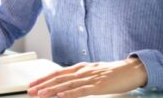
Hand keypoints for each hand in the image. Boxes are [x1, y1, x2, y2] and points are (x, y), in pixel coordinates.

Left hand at [27, 57, 146, 97]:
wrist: (132, 69)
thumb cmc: (114, 72)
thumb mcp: (94, 72)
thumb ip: (82, 76)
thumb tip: (69, 82)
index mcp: (81, 68)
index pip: (58, 72)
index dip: (44, 78)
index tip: (33, 84)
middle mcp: (83, 71)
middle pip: (59, 78)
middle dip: (43, 84)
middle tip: (31, 90)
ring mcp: (90, 78)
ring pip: (67, 84)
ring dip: (52, 90)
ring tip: (40, 94)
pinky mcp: (98, 86)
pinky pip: (81, 91)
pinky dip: (69, 94)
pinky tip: (60, 96)